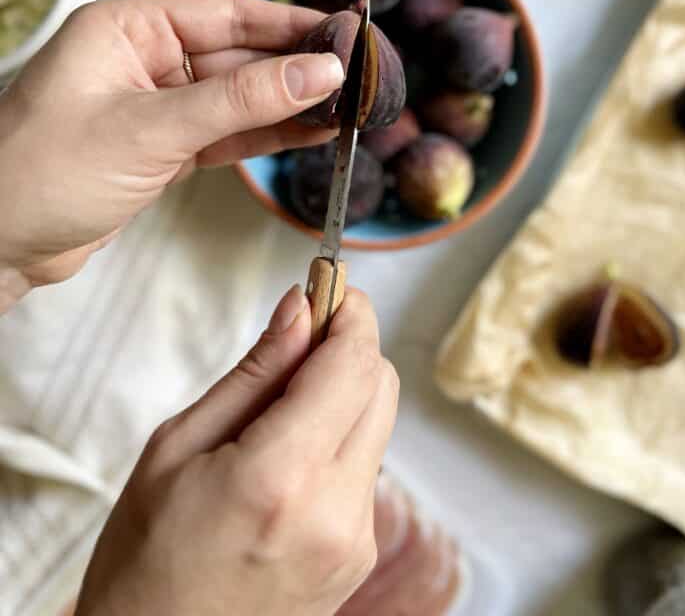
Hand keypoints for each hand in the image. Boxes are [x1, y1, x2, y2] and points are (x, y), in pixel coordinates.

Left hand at [0, 0, 342, 305]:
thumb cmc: (40, 173)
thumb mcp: (151, 129)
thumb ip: (240, 101)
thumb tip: (319, 72)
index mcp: (128, 29)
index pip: (227, 14)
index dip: (290, 23)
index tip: (345, 33)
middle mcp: (142, 59)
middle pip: (238, 56)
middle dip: (297, 69)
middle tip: (359, 78)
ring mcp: (153, 106)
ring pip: (236, 99)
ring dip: (288, 105)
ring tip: (347, 109)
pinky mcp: (159, 150)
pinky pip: (224, 134)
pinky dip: (263, 136)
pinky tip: (307, 134)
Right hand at [75, 286, 398, 615]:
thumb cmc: (144, 559)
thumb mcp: (178, 447)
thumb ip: (254, 372)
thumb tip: (300, 309)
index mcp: (282, 477)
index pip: (353, 363)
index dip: (350, 311)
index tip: (330, 284)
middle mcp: (336, 511)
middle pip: (381, 386)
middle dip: (349, 346)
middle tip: (303, 332)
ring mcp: (355, 541)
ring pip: (378, 424)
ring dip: (344, 393)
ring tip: (279, 407)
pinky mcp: (359, 557)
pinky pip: (365, 468)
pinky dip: (339, 439)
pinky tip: (288, 454)